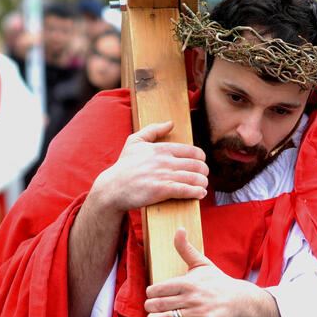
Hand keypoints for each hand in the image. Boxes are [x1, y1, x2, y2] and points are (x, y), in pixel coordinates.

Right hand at [91, 121, 207, 214]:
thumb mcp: (135, 141)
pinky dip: (196, 191)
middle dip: (204, 171)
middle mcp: (165, 161)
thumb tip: (171, 123)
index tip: (200, 162)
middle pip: (196, 165)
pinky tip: (200, 193)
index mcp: (161, 148)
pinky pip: (185, 190)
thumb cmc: (124, 165)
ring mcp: (163, 176)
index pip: (192, 151)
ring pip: (194, 177)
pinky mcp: (161, 190)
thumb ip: (153, 130)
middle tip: (204, 175)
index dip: (201, 157)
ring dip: (203, 182)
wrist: (113, 187)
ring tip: (203, 185)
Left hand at [144, 227, 259, 316]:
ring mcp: (198, 312)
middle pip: (159, 304)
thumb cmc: (217, 282)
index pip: (158, 288)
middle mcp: (192, 297)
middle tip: (149, 308)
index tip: (151, 295)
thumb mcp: (202, 263)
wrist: (240, 301)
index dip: (151, 293)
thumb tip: (179, 229)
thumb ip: (186, 249)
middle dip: (150, 307)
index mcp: (189, 281)